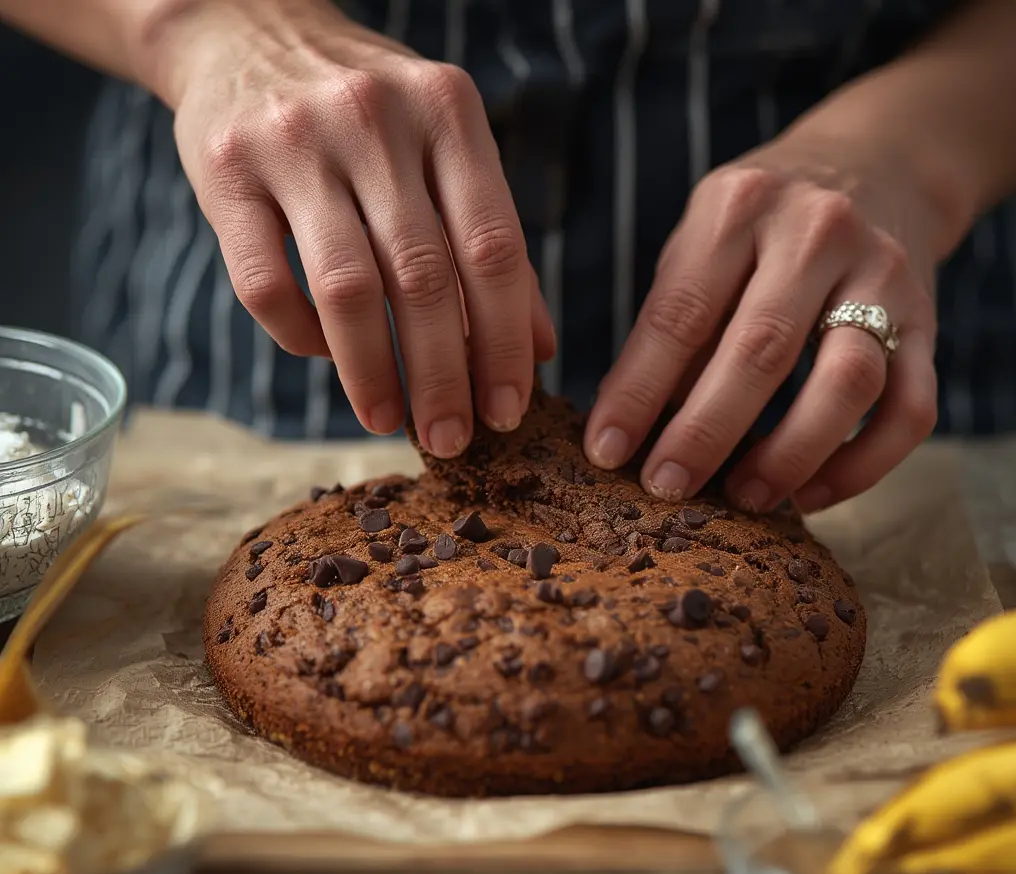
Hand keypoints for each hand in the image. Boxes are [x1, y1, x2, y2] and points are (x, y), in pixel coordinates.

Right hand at [152, 0, 553, 453]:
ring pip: (347, 290)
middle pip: (425, 279)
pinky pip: (266, 285)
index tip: (510, 408)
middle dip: (444, 377)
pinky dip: (301, 338)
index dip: (505, 341)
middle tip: (452, 440)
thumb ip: (492, 239)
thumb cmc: (369, 111)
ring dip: (374, 375)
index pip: (494, 247)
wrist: (248, 29)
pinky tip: (324, 356)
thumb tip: (537, 349)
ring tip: (390, 423)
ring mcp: (296, 143)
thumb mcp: (445, 146)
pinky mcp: (227, 173)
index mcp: (447, 113)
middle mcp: (376, 120)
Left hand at [584, 127, 943, 511]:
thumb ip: (669, 323)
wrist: (878, 162)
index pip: (680, 313)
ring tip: (744, 497)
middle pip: (761, 349)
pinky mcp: (928, 322)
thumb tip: (624, 426)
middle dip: (705, 432)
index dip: (638, 391)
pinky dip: (862, 466)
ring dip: (790, 454)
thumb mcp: (702, 243)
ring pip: (848, 381)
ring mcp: (883, 275)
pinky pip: (910, 409)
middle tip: (666, 487)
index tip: (604, 451)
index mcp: (740, 207)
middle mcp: (817, 233)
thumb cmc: (763, 223)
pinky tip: (811, 495)